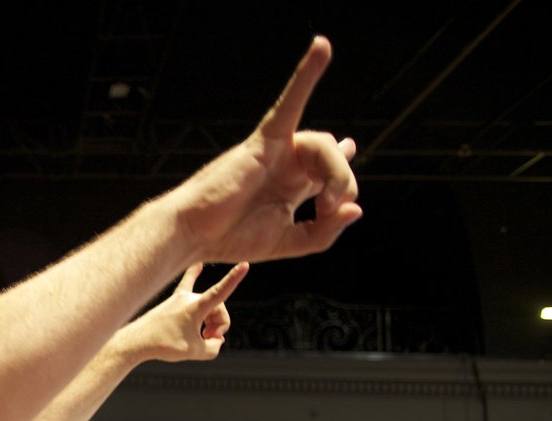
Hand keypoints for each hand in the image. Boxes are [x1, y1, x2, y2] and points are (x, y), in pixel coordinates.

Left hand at [124, 262, 248, 363]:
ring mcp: (180, 298)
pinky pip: (186, 285)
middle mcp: (188, 297)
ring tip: (201, 337)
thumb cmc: (163, 345)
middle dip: (219, 327)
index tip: (245, 264)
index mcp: (195, 307)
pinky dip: (193, 275)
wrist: (136, 341)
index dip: (234, 279)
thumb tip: (216, 340)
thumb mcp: (195, 352)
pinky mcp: (173, 301)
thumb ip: (214, 347)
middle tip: (209, 340)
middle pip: (219, 310)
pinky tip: (198, 264)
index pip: (220, 292)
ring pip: (208, 307)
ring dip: (210, 323)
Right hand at [173, 36, 360, 263]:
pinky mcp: (264, 140)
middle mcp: (286, 164)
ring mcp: (276, 150)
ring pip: (322, 145)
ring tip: (326, 199)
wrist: (195, 233)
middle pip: (331, 161)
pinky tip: (321, 47)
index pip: (326, 173)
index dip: (342, 177)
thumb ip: (324, 232)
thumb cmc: (231, 237)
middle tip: (330, 209)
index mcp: (290, 188)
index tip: (341, 200)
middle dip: (342, 185)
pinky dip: (306, 74)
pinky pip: (289, 103)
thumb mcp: (289, 243)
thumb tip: (356, 209)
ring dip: (335, 171)